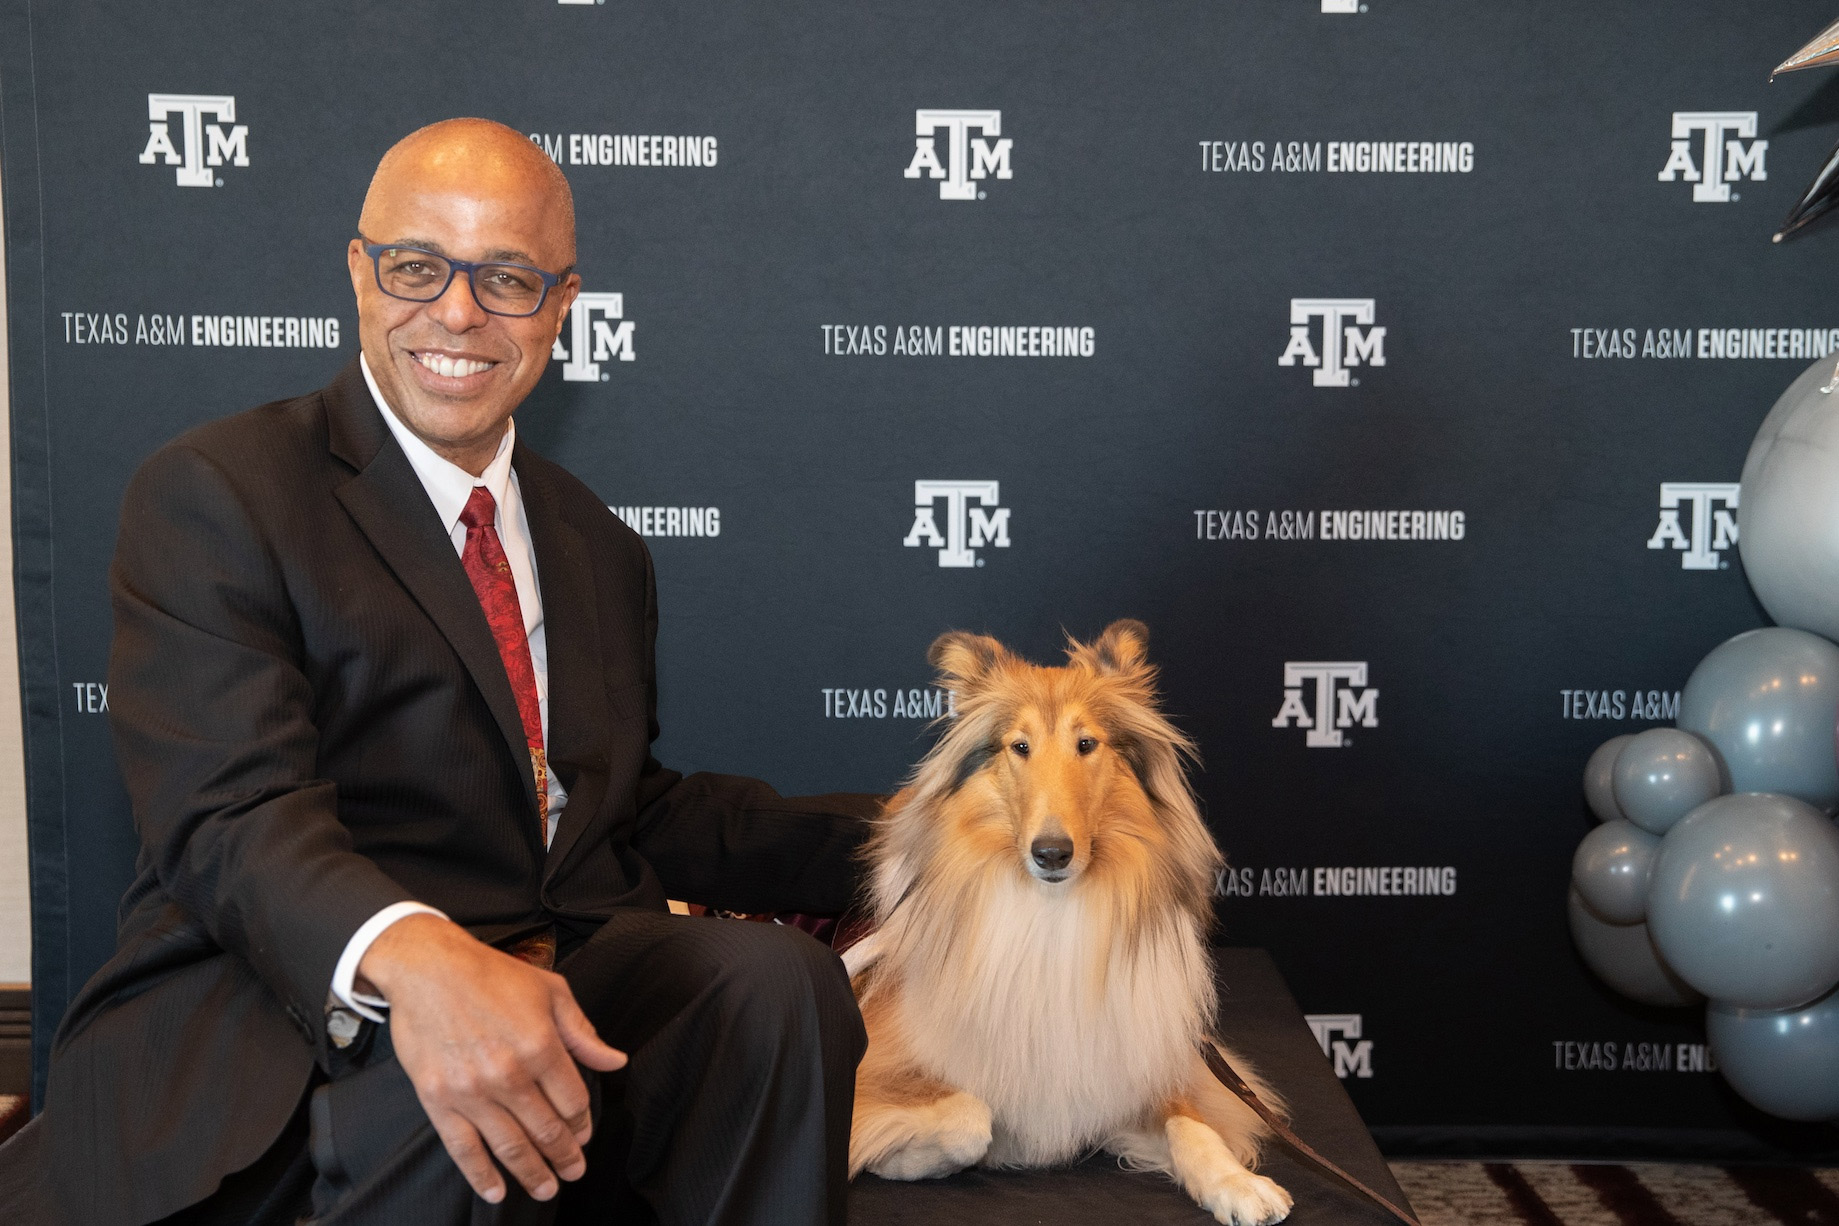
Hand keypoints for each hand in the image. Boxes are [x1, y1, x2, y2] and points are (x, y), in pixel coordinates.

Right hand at [356, 913, 627, 1203]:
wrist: (429, 969)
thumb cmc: (491, 975)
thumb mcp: (551, 992)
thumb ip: (583, 1033)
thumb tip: (615, 1061)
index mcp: (541, 1046)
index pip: (573, 1102)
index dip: (583, 1124)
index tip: (585, 1134)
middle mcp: (509, 1075)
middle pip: (547, 1130)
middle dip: (565, 1156)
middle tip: (575, 1171)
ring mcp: (471, 1092)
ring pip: (510, 1146)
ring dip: (533, 1173)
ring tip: (547, 1188)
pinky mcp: (438, 1100)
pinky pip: (463, 1149)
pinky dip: (481, 1175)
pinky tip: (496, 1192)